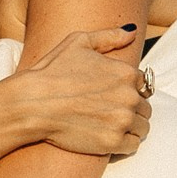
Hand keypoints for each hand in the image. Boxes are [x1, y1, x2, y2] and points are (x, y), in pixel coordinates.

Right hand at [2, 27, 151, 157]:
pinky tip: (107, 137)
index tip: (113, 94)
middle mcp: (129, 96)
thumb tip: (132, 32)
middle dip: (131, 109)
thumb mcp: (78, 42)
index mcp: (125, 72)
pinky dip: (123, 143)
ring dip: (130, 127)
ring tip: (108, 125)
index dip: (129, 89)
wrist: (31, 104)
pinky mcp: (112, 142)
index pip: (144, 84)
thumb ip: (109, 36)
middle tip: (109, 111)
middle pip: (145, 107)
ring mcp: (122, 121)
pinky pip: (132, 145)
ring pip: (142, 127)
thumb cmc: (51, 71)